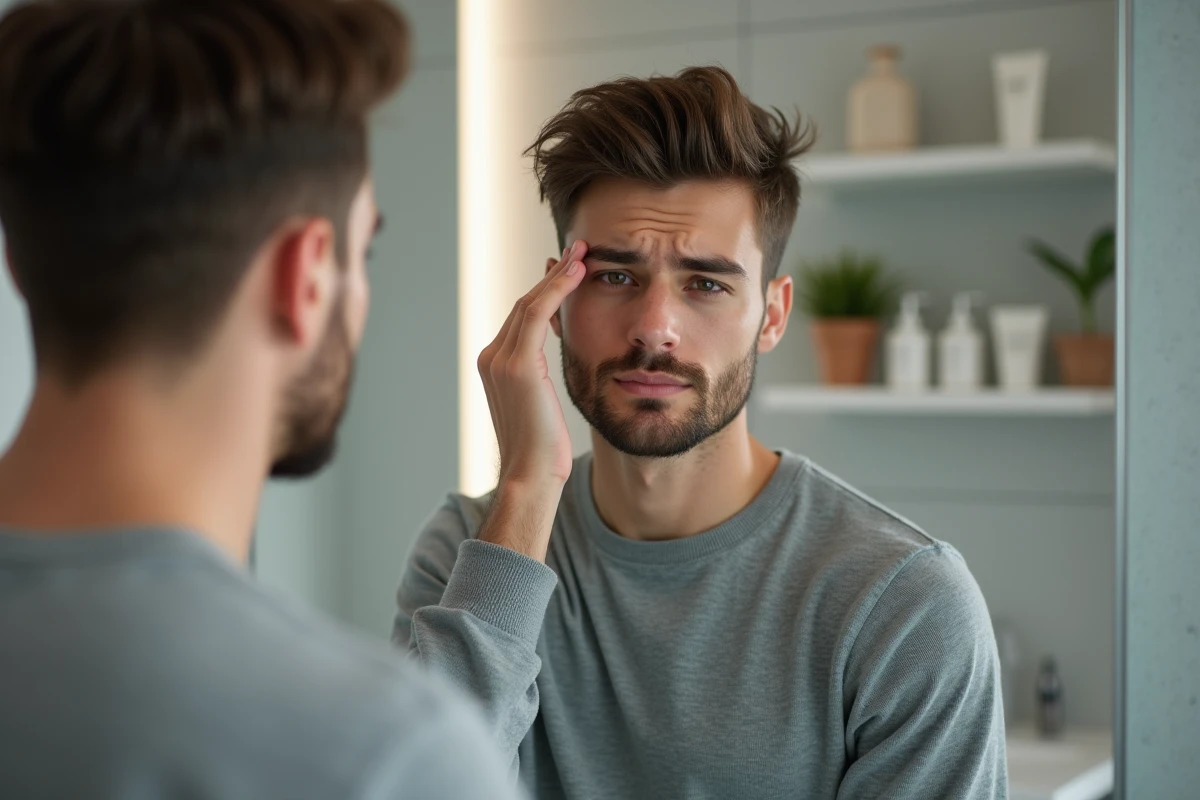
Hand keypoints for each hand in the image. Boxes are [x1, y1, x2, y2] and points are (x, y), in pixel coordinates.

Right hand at [478, 240, 586, 490]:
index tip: (570, 268)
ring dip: (558, 276)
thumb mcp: (543, 402)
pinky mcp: (517, 365)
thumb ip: (543, 375)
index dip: (547, 290)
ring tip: (583, 253)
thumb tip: (559, 359)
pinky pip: (535, 315)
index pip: (522, 316)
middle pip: (523, 303)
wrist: (532, 475)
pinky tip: (577, 274)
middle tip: (579, 250)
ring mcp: (500, 359)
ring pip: (529, 303)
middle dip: (553, 275)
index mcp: (495, 364)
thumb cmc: (544, 448)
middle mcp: (491, 357)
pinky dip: (557, 290)